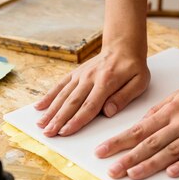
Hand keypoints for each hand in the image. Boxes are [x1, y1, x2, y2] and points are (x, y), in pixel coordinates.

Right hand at [35, 46, 149, 135]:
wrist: (123, 46)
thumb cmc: (133, 67)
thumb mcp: (139, 82)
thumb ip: (124, 97)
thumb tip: (108, 112)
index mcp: (106, 82)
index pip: (89, 105)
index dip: (76, 120)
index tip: (65, 131)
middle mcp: (90, 78)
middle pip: (72, 102)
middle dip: (59, 119)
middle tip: (48, 133)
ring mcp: (80, 75)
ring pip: (63, 95)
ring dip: (51, 111)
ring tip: (41, 125)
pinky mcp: (75, 73)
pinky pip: (60, 85)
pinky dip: (49, 96)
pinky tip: (39, 107)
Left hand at [95, 79, 178, 178]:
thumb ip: (158, 111)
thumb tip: (140, 125)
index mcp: (171, 111)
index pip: (140, 129)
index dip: (119, 141)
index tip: (102, 151)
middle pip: (151, 142)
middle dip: (129, 157)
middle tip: (112, 170)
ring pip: (171, 150)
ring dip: (151, 163)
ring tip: (133, 174)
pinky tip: (171, 173)